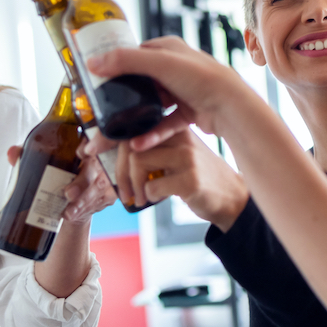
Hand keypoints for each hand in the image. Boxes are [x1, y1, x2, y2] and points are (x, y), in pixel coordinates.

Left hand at [6, 145, 116, 224]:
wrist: (72, 195)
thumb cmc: (61, 170)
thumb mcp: (45, 160)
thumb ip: (29, 155)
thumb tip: (12, 153)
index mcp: (87, 145)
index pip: (95, 140)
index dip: (92, 144)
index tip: (80, 152)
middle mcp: (100, 161)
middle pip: (99, 168)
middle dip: (83, 182)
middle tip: (68, 193)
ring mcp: (106, 179)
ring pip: (100, 189)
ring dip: (84, 202)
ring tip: (68, 212)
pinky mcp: (107, 197)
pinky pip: (100, 203)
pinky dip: (84, 211)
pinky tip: (72, 216)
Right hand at [85, 36, 255, 150]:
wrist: (231, 107)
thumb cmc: (201, 78)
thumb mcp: (160, 63)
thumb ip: (125, 61)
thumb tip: (93, 64)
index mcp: (168, 49)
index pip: (134, 55)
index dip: (115, 67)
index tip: (96, 83)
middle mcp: (175, 68)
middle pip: (140, 84)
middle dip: (122, 100)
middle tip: (103, 114)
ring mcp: (182, 91)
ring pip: (151, 106)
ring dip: (136, 121)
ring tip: (118, 136)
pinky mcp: (189, 112)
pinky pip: (164, 124)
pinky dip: (153, 135)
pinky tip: (138, 146)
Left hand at [117, 128, 248, 231]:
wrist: (232, 198)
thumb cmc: (201, 177)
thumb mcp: (181, 154)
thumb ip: (156, 148)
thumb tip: (117, 154)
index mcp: (176, 128)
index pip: (135, 127)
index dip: (109, 140)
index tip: (93, 152)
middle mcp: (182, 138)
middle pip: (132, 145)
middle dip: (120, 172)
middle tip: (124, 191)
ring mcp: (188, 158)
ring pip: (138, 163)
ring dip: (133, 186)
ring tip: (139, 197)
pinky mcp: (191, 180)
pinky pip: (153, 187)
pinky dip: (148, 196)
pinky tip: (156, 199)